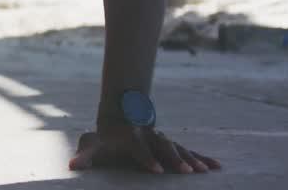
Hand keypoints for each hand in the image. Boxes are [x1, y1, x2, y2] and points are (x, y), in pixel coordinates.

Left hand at [70, 124, 220, 174]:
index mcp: (132, 138)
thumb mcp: (96, 146)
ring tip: (204, 172)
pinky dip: (203, 158)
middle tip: (186, 173)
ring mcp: (163, 140)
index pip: (140, 149)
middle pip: (164, 147)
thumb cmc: (108, 138)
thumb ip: (86, 156)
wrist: (123, 115)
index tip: (157, 170)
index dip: (147, 159)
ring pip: (180, 148)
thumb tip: (71, 165)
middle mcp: (150, 137)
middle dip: (175, 159)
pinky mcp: (172, 145)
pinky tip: (216, 167)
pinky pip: (190, 152)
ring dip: (193, 159)